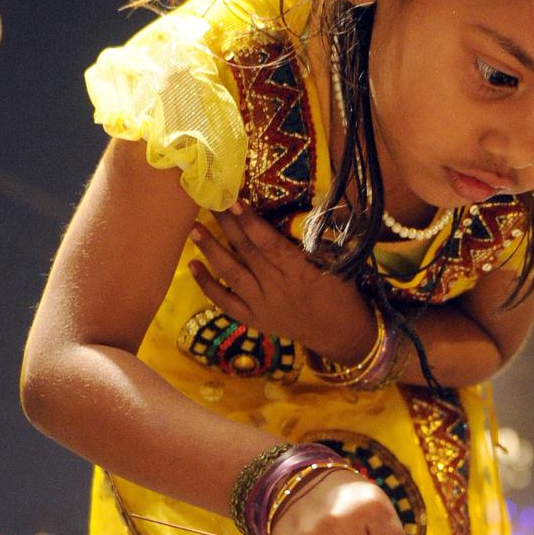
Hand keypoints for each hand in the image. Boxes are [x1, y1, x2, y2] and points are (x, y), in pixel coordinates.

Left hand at [188, 203, 372, 360]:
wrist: (340, 333)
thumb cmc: (341, 293)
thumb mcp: (338, 264)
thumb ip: (319, 240)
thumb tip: (311, 206)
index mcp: (299, 270)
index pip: (268, 242)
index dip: (249, 221)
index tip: (233, 201)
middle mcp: (276, 286)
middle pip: (246, 251)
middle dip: (226, 225)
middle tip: (208, 201)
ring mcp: (262, 305)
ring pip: (231, 273)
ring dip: (211, 250)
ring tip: (194, 229)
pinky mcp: (254, 319)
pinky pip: (225, 302)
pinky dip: (207, 285)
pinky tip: (192, 265)